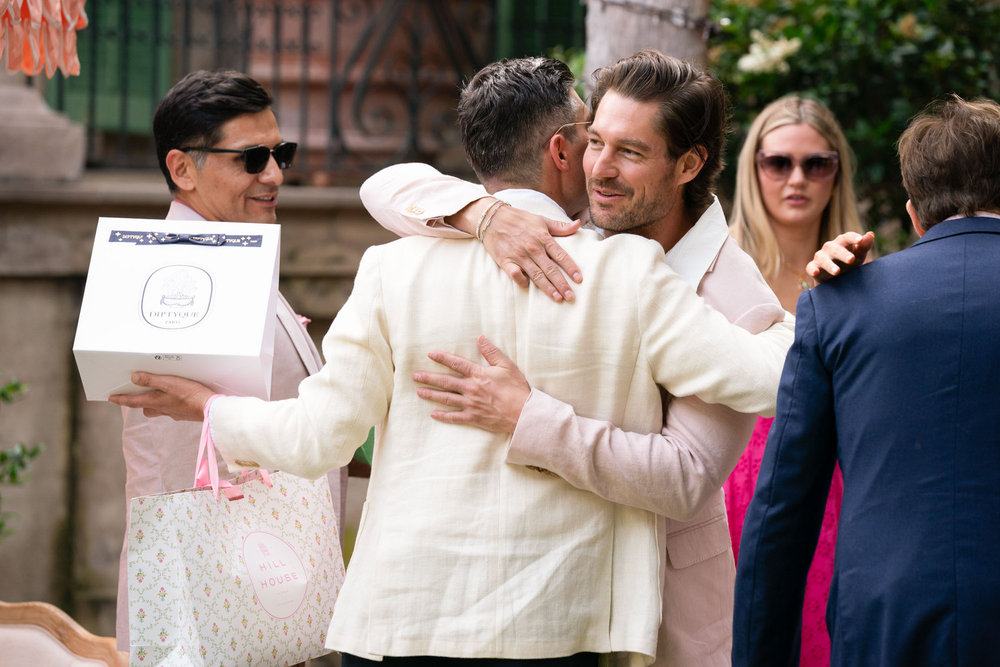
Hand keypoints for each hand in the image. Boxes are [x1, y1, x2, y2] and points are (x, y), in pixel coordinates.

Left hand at [109, 372, 214, 420]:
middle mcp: (163, 409)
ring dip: (154, 404)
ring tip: (157, 396)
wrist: (211, 410)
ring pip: (158, 410)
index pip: (133, 401)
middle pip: (145, 408)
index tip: (111, 398)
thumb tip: (134, 378)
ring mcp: (173, 413)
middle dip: (139, 403)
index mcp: (156, 402)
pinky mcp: (184, 413)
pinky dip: (170, 404)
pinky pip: (172, 409)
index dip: (121, 399)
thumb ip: (152, 380)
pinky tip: (177, 400)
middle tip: (135, 396)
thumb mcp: (170, 383)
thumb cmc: (192, 396)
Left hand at [412, 336, 529, 432]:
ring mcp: (470, 404)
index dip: (442, 358)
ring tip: (419, 392)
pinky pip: (454, 417)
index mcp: (478, 374)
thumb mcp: (507, 366)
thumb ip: (491, 352)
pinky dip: (443, 416)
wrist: (523, 413)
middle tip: (415, 376)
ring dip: (431, 395)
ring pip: (446, 399)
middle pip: (445, 382)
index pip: (456, 364)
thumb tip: (480, 338)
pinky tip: (433, 414)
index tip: (430, 354)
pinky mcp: (473, 418)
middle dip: (429, 378)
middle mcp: (471, 389)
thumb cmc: (517, 389)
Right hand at [463, 199, 581, 301]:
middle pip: (550, 269)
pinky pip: (515, 274)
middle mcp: (533, 248)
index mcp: (543, 237)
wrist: (492, 218)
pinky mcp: (506, 261)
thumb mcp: (541, 219)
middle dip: (562, 284)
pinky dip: (522, 281)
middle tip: (571, 297)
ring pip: (536, 275)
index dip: (571, 268)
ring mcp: (519, 255)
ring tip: (558, 298)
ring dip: (547, 288)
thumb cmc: (519, 219)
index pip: (561, 255)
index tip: (579, 279)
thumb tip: (578, 224)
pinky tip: (528, 287)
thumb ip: (560, 227)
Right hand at [806, 230, 874, 282]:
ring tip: (837, 271)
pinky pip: (810, 267)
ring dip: (829, 264)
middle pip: (834, 247)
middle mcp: (830, 247)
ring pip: (822, 258)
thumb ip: (864, 246)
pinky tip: (816, 272)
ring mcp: (821, 257)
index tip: (860, 240)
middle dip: (842, 253)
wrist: (837, 278)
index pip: (847, 237)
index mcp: (842, 242)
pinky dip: (812, 269)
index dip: (853, 238)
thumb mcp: (859, 255)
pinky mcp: (813, 267)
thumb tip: (870, 234)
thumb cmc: (849, 263)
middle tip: (851, 259)